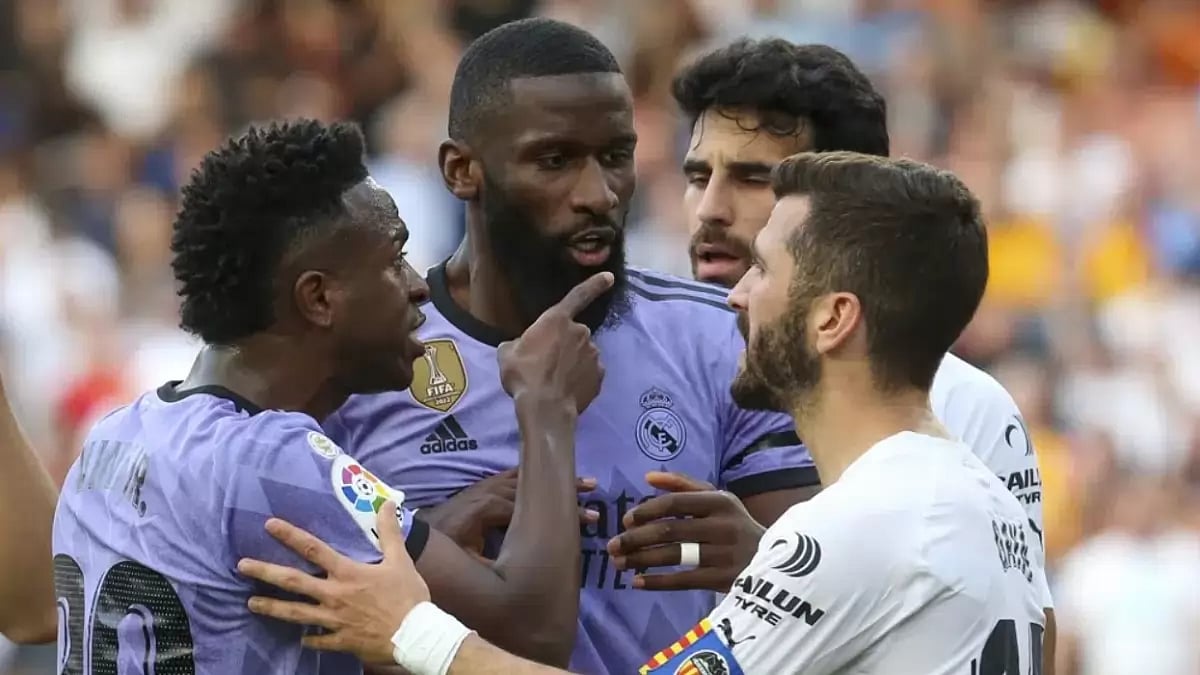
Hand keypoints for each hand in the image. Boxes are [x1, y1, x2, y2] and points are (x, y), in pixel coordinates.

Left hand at [238, 501, 421, 663]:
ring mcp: (334, 620)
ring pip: (296, 614)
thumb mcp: (401, 560)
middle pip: (293, 582)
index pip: (313, 549)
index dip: (290, 536)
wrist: (416, 635)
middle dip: (265, 572)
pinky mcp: (340, 641)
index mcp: (348, 573)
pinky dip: (308, 639)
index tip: (269, 526)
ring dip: (272, 607)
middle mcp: (334, 595)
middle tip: (241, 566)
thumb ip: (389, 532)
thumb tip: (386, 504)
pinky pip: (318, 641)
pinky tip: (300, 639)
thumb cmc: (408, 596)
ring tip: (251, 603)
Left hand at [419, 468, 600, 554]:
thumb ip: (494, 561)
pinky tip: (554, 476)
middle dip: (562, 491)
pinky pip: (513, 477)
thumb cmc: (438, 558)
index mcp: (480, 510)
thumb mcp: (465, 566)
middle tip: (594, 495)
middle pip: (529, 487)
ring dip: (553, 479)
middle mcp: (483, 493)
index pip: (526, 507)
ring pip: (524, 478)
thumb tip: (528, 560)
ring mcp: (482, 489)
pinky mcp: (482, 490)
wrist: (412, 541)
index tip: (586, 519)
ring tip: (585, 482)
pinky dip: (536, 476)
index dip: (557, 512)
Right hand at [498, 272, 612, 412]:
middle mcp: (580, 332)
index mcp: (557, 320)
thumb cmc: (523, 375)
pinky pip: (589, 372)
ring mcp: (593, 354)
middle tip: (547, 363)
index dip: (594, 284)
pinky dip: (581, 378)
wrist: (544, 408)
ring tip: (555, 380)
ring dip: (572, 362)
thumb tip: (520, 346)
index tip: (609, 277)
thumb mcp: (507, 354)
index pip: (578, 296)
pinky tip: (568, 389)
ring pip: (582, 353)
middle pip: (573, 334)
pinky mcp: (599, 375)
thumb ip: (518, 343)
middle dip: (564, 344)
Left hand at [606, 472, 764, 591]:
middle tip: (613, 546)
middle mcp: (723, 525)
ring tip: (619, 563)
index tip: (626, 520)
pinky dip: (657, 582)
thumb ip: (683, 485)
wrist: (773, 561)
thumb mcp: (718, 499)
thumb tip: (648, 476)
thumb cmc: (735, 526)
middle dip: (635, 538)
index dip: (646, 511)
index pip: (674, 503)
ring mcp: (724, 553)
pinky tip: (638, 583)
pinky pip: (683, 581)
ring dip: (641, 559)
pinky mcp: (723, 579)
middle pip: (669, 531)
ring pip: (673, 556)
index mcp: (719, 501)